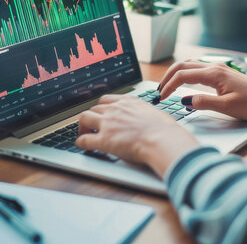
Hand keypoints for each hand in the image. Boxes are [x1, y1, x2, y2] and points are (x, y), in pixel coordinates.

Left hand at [75, 94, 199, 176]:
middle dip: (92, 117)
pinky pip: (84, 139)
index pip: (107, 100)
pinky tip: (83, 146)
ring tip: (83, 133)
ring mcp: (108, 124)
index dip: (101, 107)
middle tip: (91, 125)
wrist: (162, 139)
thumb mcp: (155, 113)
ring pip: (84, 118)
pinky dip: (81, 142)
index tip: (101, 112)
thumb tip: (150, 119)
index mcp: (128, 102)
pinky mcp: (103, 140)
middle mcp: (115, 110)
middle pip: (94, 108)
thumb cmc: (165, 130)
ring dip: (82, 126)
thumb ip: (145, 114)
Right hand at [158, 60, 246, 119]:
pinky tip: (185, 83)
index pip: (183, 76)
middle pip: (183, 66)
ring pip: (190, 65)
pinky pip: (198, 69)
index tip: (162, 99)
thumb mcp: (227, 107)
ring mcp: (219, 69)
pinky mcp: (222, 74)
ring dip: (176, 74)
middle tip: (159, 91)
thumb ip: (204, 103)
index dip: (169, 87)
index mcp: (214, 74)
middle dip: (168, 77)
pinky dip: (186, 74)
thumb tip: (184, 100)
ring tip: (167, 87)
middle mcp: (214, 68)